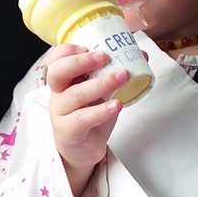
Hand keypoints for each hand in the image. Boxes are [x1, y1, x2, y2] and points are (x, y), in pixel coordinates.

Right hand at [45, 44, 129, 196]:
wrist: (84, 150)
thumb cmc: (91, 115)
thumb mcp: (103, 92)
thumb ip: (116, 74)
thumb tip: (141, 54)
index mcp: (65, 80)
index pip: (55, 59)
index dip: (67, 50)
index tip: (87, 46)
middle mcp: (58, 94)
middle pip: (58, 72)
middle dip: (80, 61)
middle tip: (105, 57)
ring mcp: (61, 113)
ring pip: (74, 95)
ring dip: (101, 84)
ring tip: (123, 76)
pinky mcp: (69, 132)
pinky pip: (82, 119)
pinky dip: (101, 111)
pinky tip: (117, 105)